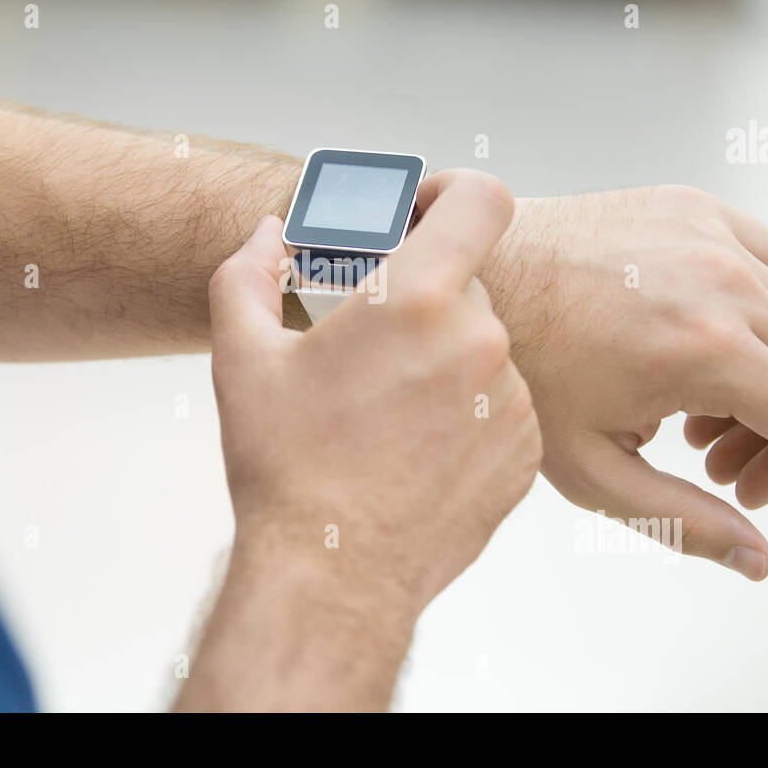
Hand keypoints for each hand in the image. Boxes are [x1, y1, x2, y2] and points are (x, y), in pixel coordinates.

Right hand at [181, 170, 541, 709]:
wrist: (332, 574)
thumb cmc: (286, 468)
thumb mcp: (242, 357)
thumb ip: (247, 273)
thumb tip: (266, 234)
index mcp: (416, 300)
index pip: (479, 200)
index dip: (451, 193)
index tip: (421, 215)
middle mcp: (480, 341)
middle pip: (465, 282)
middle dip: (419, 299)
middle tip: (369, 342)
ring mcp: (509, 399)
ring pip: (482, 346)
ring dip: (441, 359)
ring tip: (385, 411)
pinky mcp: (525, 451)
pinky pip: (500, 402)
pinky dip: (465, 410)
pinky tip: (413, 447)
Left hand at [485, 185, 767, 579]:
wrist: (469, 281)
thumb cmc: (517, 370)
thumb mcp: (595, 468)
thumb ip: (684, 522)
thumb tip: (757, 558)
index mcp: (706, 348)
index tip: (739, 485)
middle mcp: (723, 280)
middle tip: (710, 450)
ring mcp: (710, 234)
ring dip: (767, 366)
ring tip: (690, 396)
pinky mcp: (691, 206)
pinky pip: (766, 258)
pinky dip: (750, 302)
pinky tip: (689, 331)